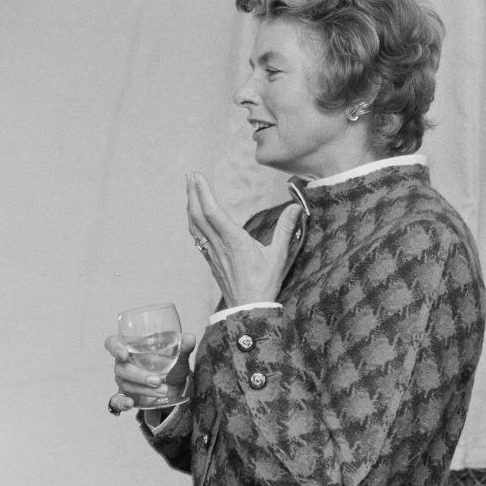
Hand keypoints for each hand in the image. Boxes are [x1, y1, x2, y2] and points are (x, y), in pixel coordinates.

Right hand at [105, 332, 195, 411]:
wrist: (174, 384)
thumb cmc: (171, 363)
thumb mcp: (178, 356)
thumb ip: (183, 346)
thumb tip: (190, 338)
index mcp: (129, 346)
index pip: (112, 343)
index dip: (114, 348)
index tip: (124, 354)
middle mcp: (122, 362)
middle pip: (121, 367)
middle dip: (139, 375)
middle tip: (157, 380)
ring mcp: (123, 380)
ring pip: (125, 384)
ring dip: (143, 389)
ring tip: (163, 391)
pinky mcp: (126, 395)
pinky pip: (116, 401)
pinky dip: (121, 403)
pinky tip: (129, 404)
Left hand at [186, 171, 301, 305]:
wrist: (248, 310)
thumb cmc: (264, 285)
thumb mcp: (279, 256)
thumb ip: (286, 229)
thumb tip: (296, 207)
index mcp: (234, 241)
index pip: (213, 211)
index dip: (202, 192)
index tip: (197, 176)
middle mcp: (218, 245)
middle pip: (199, 215)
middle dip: (192, 192)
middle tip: (189, 174)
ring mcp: (211, 253)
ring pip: (195, 225)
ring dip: (190, 205)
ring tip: (189, 188)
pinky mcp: (210, 260)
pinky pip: (196, 237)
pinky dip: (193, 221)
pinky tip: (193, 216)